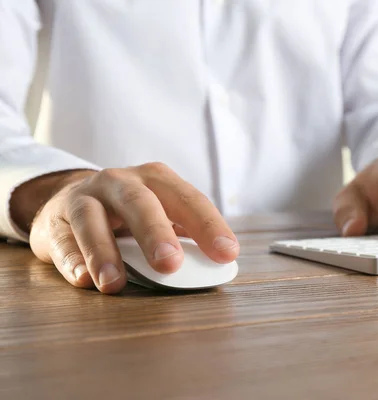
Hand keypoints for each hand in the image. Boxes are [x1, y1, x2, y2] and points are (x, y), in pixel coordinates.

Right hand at [11, 163, 238, 293]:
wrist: (72, 200)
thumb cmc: (130, 214)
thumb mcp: (161, 214)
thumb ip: (185, 235)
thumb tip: (220, 266)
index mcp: (158, 179)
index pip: (188, 199)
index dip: (209, 225)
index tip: (227, 253)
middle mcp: (123, 182)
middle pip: (141, 203)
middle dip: (156, 233)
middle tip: (171, 265)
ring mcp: (86, 197)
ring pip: (93, 220)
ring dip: (104, 252)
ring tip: (114, 284)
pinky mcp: (56, 219)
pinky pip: (63, 239)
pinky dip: (72, 260)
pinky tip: (84, 280)